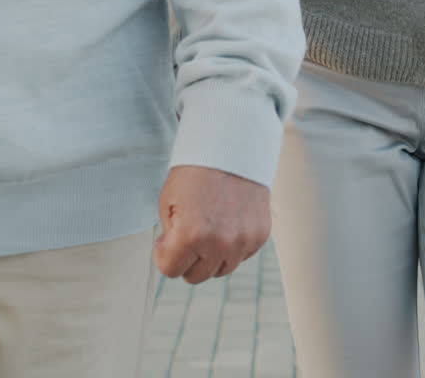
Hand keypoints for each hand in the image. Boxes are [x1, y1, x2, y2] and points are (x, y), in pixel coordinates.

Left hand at [153, 166, 269, 284]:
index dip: (164, 255)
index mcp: (192, 235)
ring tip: (207, 231)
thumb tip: (176, 257)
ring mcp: (243, 241)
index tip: (166, 241)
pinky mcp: (260, 236)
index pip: (170, 271)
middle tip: (186, 235)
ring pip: (220, 270)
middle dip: (186, 259)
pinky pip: (240, 256)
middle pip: (195, 276)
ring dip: (209, 257)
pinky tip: (226, 224)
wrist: (231, 148)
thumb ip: (169, 237)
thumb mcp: (167, 203)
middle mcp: (220, 243)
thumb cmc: (195, 172)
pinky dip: (231, 247)